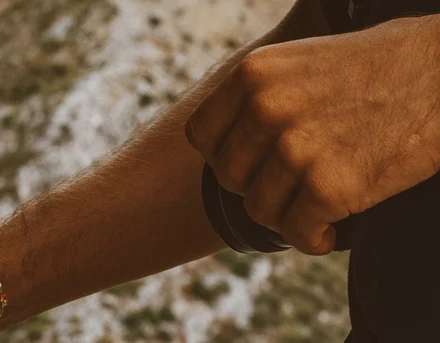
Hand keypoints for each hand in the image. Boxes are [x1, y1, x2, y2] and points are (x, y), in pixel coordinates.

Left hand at [187, 16, 439, 254]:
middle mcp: (265, 108)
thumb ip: (262, 95)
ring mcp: (295, 148)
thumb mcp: (303, 63)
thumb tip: (233, 142)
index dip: (228, 157)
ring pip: (260, 209)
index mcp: (253, 74)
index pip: (202, 137)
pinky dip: (314, 238)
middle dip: (260, 187)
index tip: (255, 164)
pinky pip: (297, 232)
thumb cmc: (383, 66)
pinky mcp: (330, 185)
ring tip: (316, 206)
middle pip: (230, 177)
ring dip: (288, 215)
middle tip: (294, 186)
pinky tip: (333, 227)